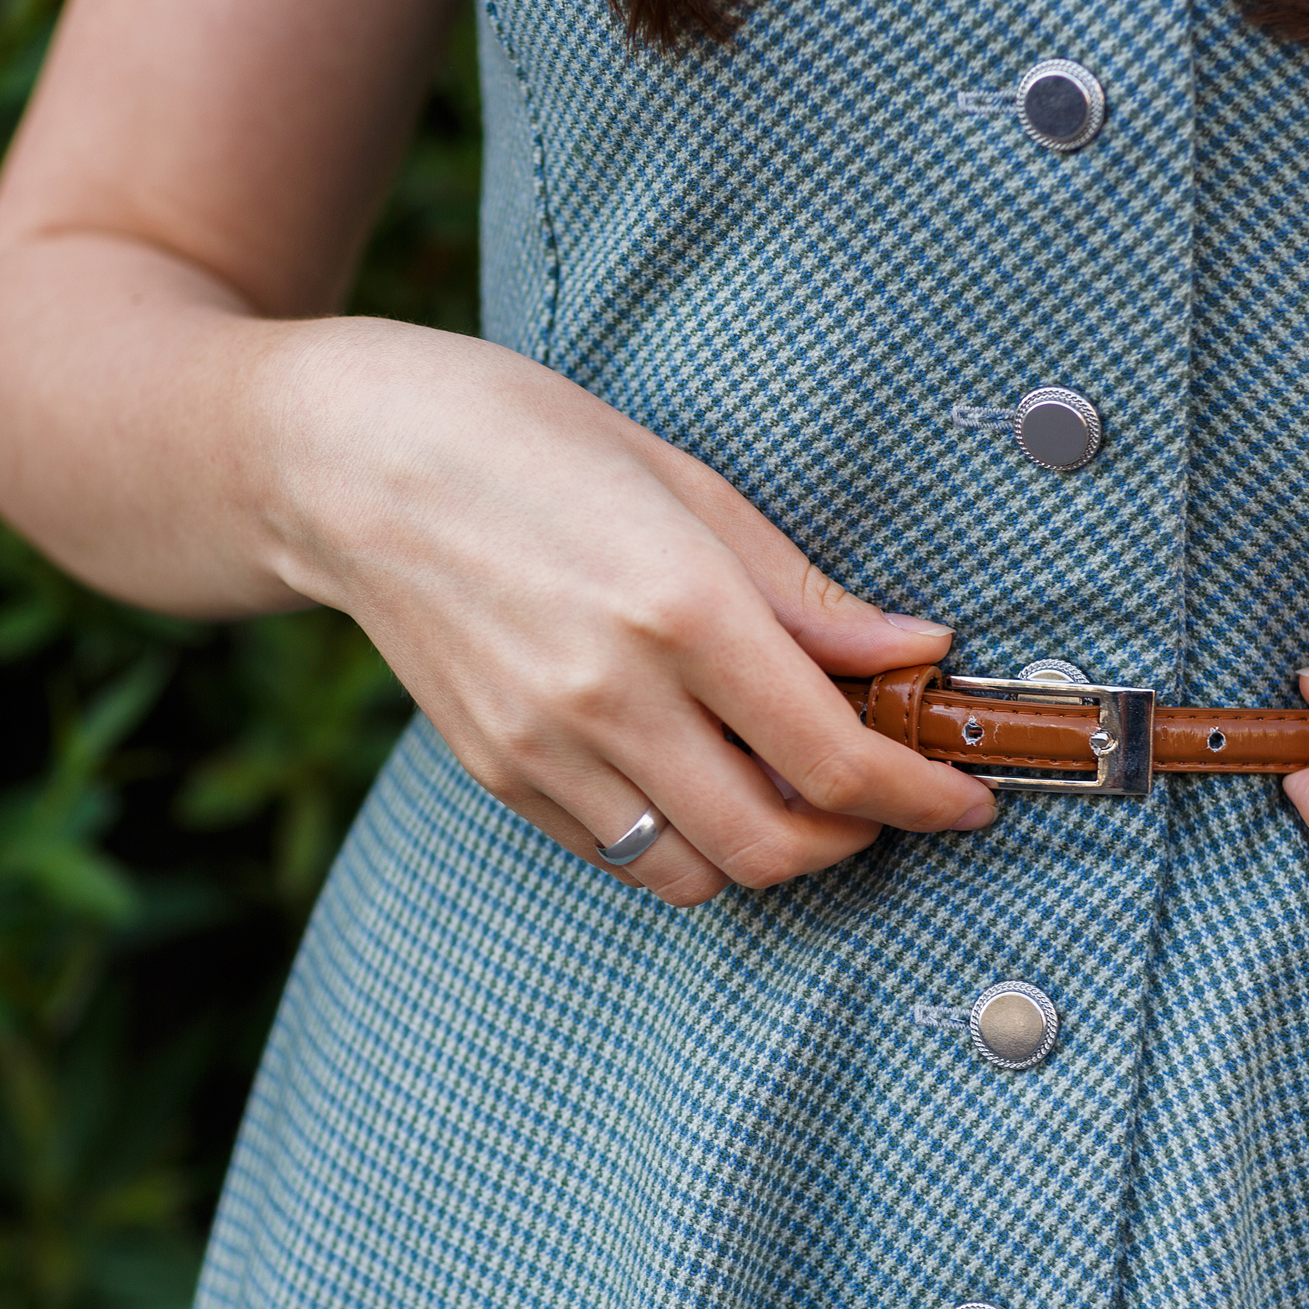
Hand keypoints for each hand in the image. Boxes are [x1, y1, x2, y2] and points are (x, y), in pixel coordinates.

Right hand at [255, 317, 996, 906]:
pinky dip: (680, 840)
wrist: (343, 461)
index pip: (836, 757)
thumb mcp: (684, 481)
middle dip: (855, 841)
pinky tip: (699, 775)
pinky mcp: (496, 772)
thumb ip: (802, 591)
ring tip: (793, 791)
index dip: (922, 793)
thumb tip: (913, 653)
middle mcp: (610, 697)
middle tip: (886, 800)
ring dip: (766, 854)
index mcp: (678, 608)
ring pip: (692, 873)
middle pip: (772, 846)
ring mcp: (542, 747)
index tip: (965, 794)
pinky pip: (616, 851)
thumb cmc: (519, 435)